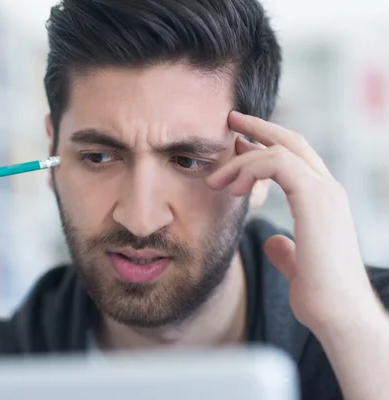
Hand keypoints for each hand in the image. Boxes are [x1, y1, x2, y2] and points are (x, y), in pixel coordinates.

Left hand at [206, 111, 380, 334]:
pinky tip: (234, 189)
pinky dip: (250, 168)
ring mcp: (325, 191)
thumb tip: (275, 241)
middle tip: (229, 121)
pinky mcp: (316, 199)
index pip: (294, 157)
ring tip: (215, 179)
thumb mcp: (297, 265)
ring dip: (241, 159)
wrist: (338, 316)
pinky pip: (278, 164)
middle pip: (291, 141)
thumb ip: (286, 249)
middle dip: (257, 128)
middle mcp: (328, 189)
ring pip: (280, 149)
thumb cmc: (320, 295)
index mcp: (324, 200)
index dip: (265, 145)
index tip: (237, 143)